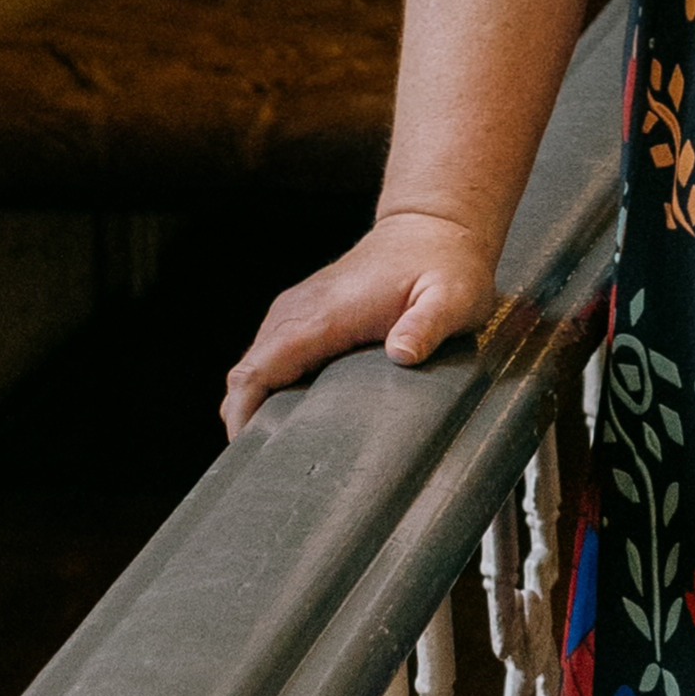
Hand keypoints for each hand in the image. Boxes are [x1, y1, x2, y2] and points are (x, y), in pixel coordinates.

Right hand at [221, 207, 500, 440]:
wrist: (433, 225)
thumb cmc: (445, 264)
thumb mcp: (451, 297)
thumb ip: (428, 324)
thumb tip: (402, 354)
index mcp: (322, 315)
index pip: (257, 371)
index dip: (243, 416)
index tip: (252, 457)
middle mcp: (298, 310)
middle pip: (246, 375)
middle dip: (245, 422)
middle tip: (272, 470)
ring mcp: (298, 309)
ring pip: (254, 366)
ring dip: (256, 406)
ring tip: (281, 454)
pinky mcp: (305, 313)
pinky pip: (270, 356)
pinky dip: (268, 388)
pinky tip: (291, 418)